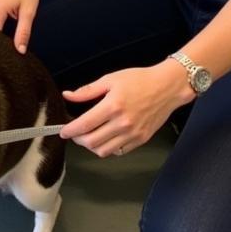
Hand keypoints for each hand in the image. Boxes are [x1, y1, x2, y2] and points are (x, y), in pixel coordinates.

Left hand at [59, 62, 192, 157]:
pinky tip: (104, 138)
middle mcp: (123, 123)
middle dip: (78, 139)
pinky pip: (119, 152)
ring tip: (87, 136)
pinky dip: (107, 148)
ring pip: (104, 151)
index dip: (70, 130)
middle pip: (92, 142)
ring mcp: (133, 134)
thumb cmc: (139, 80)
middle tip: (74, 133)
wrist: (167, 87)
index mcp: (112, 106)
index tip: (63, 131)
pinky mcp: (141, 140)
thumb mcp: (110, 79)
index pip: (84, 125)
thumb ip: (87, 91)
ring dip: (91, 146)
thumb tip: (67, 95)